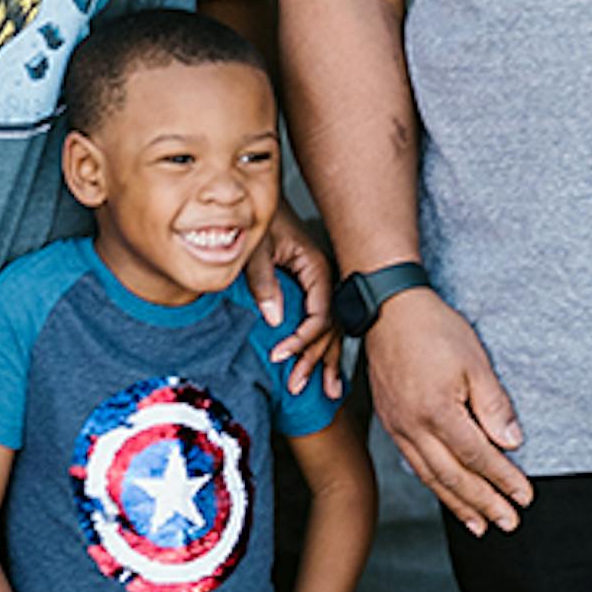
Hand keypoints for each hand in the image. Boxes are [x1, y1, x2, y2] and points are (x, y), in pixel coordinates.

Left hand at [245, 202, 341, 397]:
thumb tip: (274, 319)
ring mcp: (322, 288)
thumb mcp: (258, 248)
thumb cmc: (262, 220)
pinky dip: (328, 349)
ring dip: (327, 361)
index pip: (319, 315)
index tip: (279, 356)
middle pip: (329, 328)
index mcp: (317, 269)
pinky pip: (326, 325)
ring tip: (327, 392)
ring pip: (333, 331)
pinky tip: (331, 372)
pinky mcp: (313, 292)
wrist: (264, 200)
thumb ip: (264, 281)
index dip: (301, 340)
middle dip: (314, 359)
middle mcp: (325, 281)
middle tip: (296, 385)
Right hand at [364, 291, 531, 536]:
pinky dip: (434, 485)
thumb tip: (511, 443)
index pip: (478, 456)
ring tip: (481, 525)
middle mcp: (414, 427)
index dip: (503, 479)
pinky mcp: (391, 423)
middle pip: (453, 476)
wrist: (389, 310)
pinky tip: (447, 495)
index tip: (525, 497)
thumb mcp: (475, 362)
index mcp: (438, 411)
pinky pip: (414, 464)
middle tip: (508, 523)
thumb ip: (494, 406)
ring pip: (431, 477)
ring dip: (458, 504)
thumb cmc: (434, 329)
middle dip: (484, 503)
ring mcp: (398, 427)